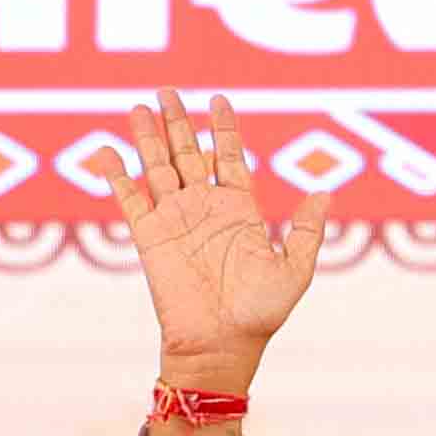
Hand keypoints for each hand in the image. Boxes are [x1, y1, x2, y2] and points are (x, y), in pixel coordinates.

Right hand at [113, 89, 330, 379]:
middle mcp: (205, 208)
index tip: (219, 100)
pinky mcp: (149, 235)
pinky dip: (119, 176)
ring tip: (139, 107)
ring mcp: (175, 219)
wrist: (223, 344)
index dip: (224, 129)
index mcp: (240, 211)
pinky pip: (130, 199)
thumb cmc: (262, 313)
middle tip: (166, 90)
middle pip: (188, 153)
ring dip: (148, 138)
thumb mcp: (295, 269)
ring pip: (157, 167)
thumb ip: (308, 231)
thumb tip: (326, 192)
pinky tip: (110, 151)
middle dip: (178, 122)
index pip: (229, 158)